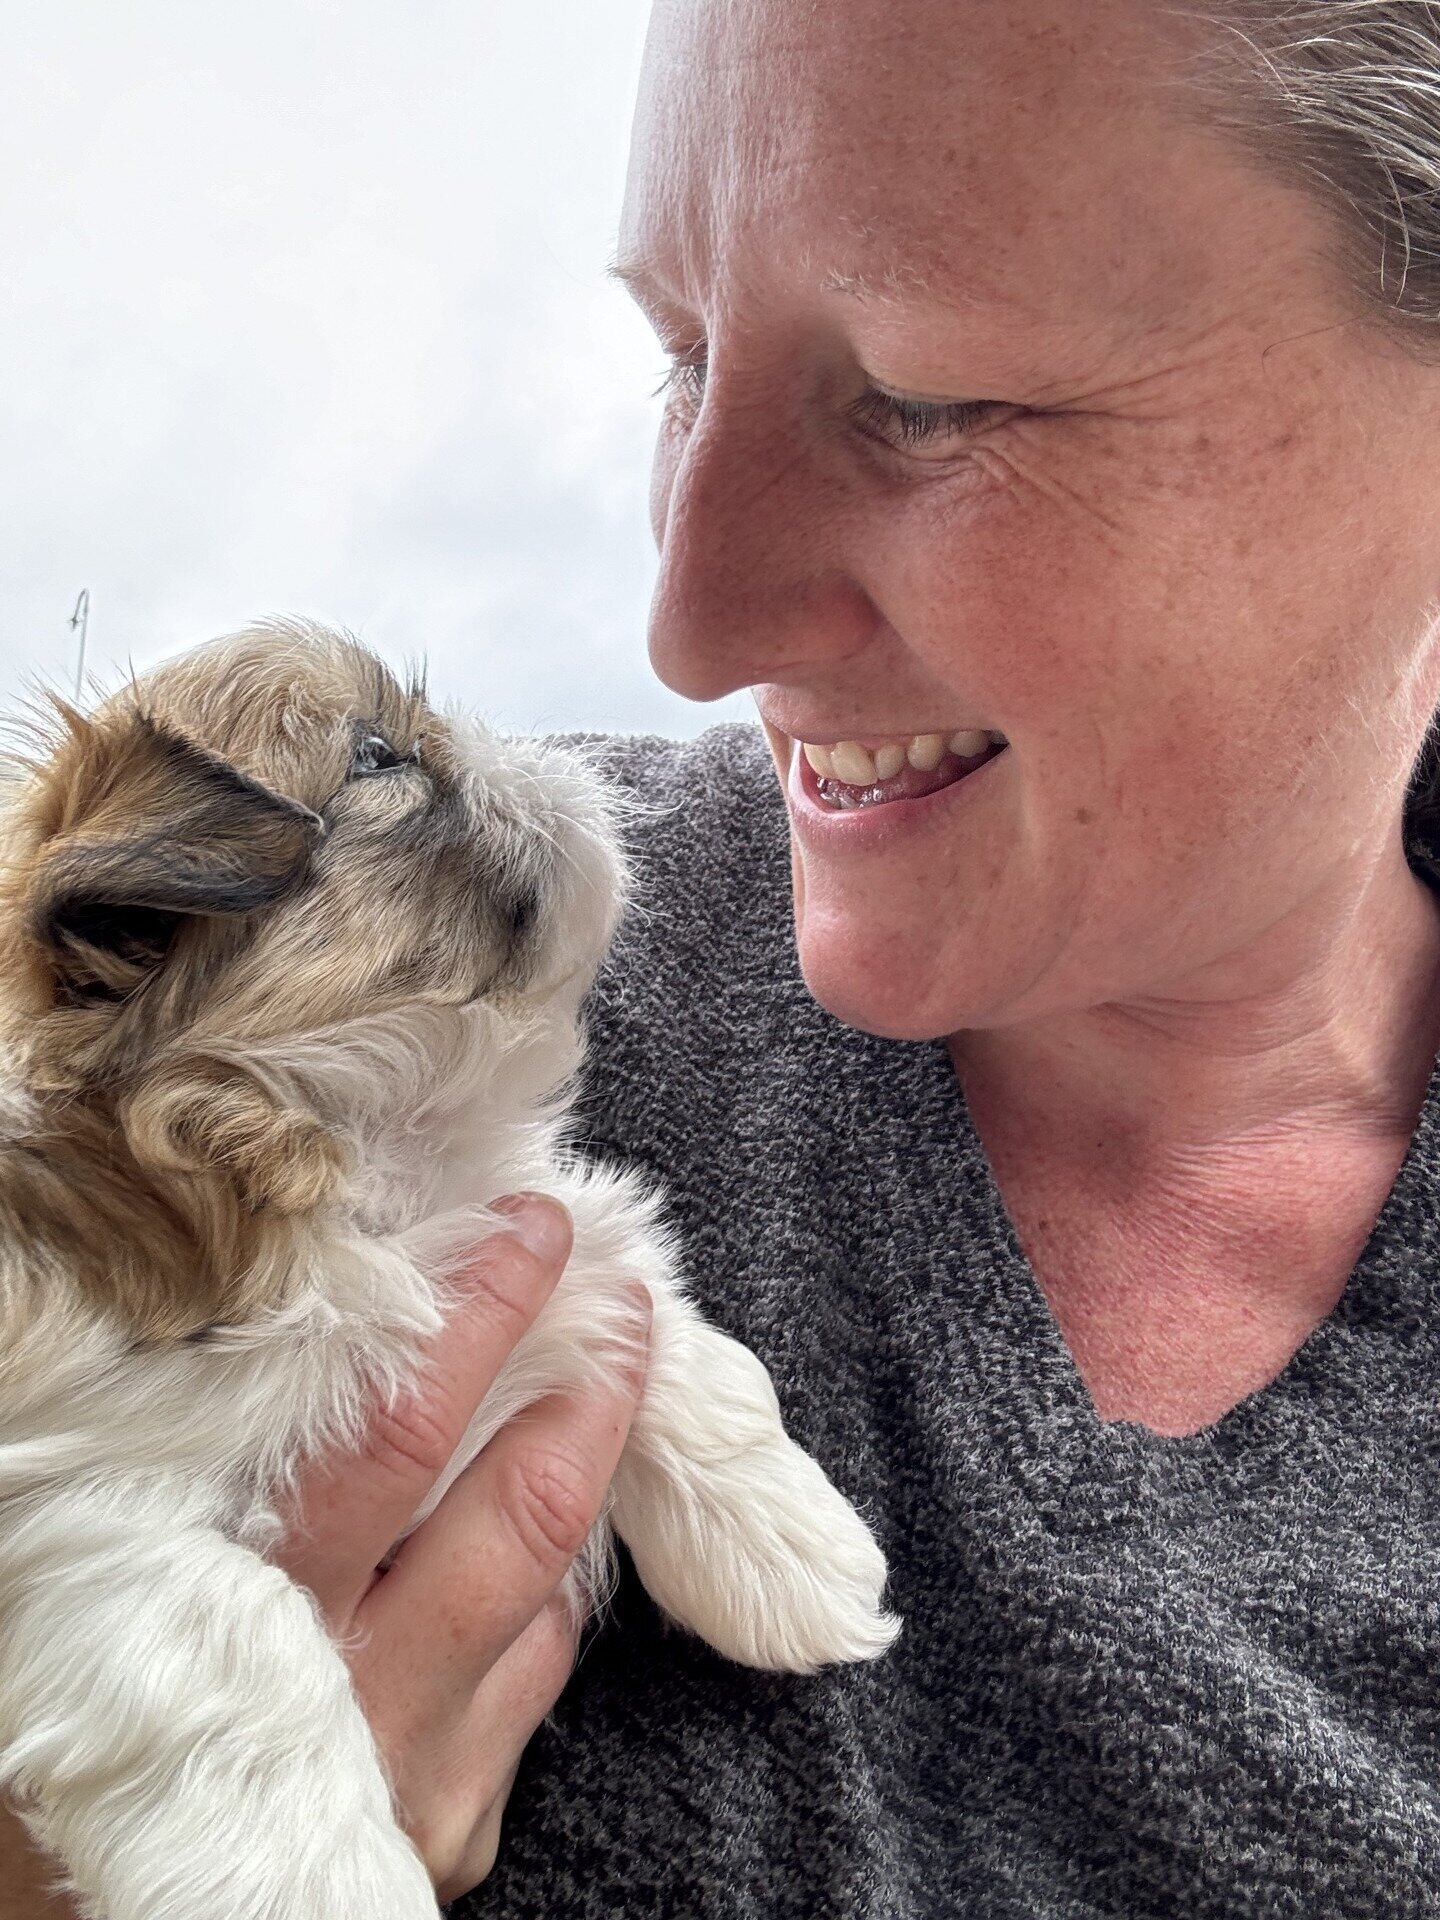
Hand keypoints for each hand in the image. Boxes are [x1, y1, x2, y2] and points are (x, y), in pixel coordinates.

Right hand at [0, 1191, 650, 1913]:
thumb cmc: (80, 1760)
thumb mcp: (104, 1607)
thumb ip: (185, 1494)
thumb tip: (254, 1350)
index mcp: (245, 1625)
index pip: (387, 1441)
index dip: (471, 1325)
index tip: (522, 1233)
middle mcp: (356, 1703)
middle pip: (516, 1513)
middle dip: (586, 1383)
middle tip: (622, 1287)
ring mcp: (422, 1780)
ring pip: (546, 1595)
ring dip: (585, 1474)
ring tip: (611, 1372)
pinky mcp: (455, 1837)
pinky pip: (527, 1682)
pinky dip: (540, 1592)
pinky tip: (534, 1530)